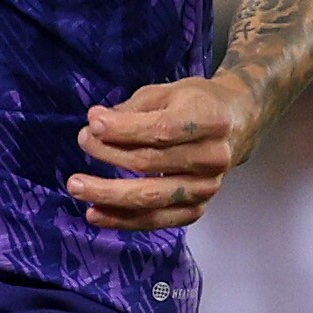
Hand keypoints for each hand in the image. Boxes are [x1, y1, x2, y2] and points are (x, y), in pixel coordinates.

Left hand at [69, 73, 261, 230]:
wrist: (236, 125)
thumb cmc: (195, 104)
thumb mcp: (168, 93)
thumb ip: (133, 108)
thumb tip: (95, 123)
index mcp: (210, 120)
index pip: (163, 130)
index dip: (125, 129)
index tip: (93, 123)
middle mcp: (213, 157)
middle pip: (152, 163)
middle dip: (110, 155)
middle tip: (81, 144)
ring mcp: (207, 187)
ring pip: (152, 198)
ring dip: (110, 195)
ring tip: (77, 187)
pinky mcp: (198, 209)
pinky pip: (157, 220)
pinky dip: (124, 220)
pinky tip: (95, 214)